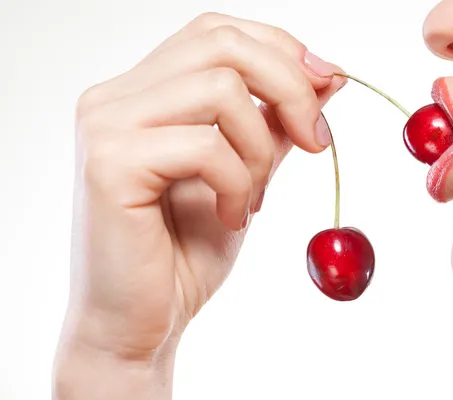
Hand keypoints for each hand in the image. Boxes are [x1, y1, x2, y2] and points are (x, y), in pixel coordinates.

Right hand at [53, 11, 345, 395]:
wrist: (140, 321)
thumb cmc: (185, 251)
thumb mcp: (247, 173)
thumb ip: (276, 122)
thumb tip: (327, 74)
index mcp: (142, 92)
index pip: (217, 32)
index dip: (280, 48)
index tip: (327, 84)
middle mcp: (115, 97)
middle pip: (222, 43)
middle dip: (290, 88)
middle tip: (317, 143)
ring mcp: (106, 126)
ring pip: (220, 89)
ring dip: (261, 149)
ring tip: (254, 198)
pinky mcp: (109, 164)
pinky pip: (206, 146)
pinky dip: (238, 184)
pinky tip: (232, 217)